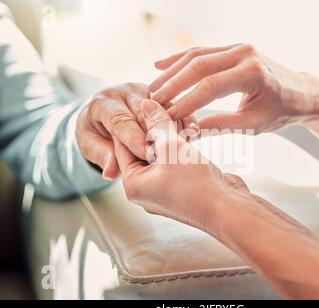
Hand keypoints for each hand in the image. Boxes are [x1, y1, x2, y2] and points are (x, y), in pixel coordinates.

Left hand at [76, 83, 198, 179]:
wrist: (102, 123)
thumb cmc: (95, 136)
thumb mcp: (93, 148)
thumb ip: (106, 158)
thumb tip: (109, 172)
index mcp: (102, 104)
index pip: (120, 121)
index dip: (134, 137)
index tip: (146, 153)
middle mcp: (124, 93)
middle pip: (144, 113)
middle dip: (156, 132)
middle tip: (169, 150)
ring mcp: (145, 92)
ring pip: (163, 107)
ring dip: (175, 125)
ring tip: (185, 142)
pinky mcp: (161, 97)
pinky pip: (175, 109)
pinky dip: (185, 122)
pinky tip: (194, 134)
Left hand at [115, 99, 248, 233]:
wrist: (227, 209)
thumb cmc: (195, 184)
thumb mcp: (171, 147)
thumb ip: (157, 123)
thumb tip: (146, 104)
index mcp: (134, 185)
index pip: (124, 146)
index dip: (132, 122)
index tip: (140, 104)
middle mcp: (147, 190)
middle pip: (143, 151)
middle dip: (153, 128)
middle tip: (159, 107)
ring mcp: (166, 191)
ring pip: (162, 156)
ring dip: (169, 136)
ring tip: (176, 117)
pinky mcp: (184, 188)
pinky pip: (176, 163)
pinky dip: (181, 148)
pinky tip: (189, 133)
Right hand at [150, 44, 311, 133]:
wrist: (299, 92)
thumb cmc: (280, 111)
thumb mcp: (254, 124)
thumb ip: (223, 125)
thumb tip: (192, 130)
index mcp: (253, 74)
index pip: (210, 87)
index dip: (186, 101)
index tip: (168, 116)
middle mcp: (244, 54)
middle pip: (199, 65)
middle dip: (173, 84)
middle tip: (154, 101)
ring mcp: (238, 47)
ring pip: (196, 54)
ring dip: (172, 70)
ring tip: (153, 87)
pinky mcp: (233, 47)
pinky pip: (202, 50)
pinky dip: (180, 58)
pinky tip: (160, 64)